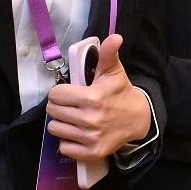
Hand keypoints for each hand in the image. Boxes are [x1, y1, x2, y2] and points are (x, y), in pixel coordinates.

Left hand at [44, 34, 151, 159]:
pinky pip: (64, 148)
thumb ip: (108, 54)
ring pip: (55, 129)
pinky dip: (67, 141)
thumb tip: (115, 37)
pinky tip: (77, 133)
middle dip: (59, 106)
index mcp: (92, 98)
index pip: (56, 94)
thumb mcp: (113, 72)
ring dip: (61, 123)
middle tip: (70, 105)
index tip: (69, 92)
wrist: (138, 119)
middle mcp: (90, 119)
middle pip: (52, 111)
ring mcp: (90, 138)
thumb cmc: (120, 93)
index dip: (60, 91)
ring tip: (73, 118)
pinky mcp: (91, 152)